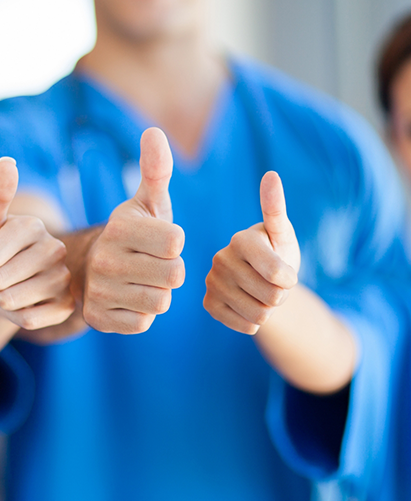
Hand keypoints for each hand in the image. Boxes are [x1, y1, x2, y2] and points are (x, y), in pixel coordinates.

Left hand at [0, 157, 75, 329]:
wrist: (3, 286)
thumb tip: (7, 161)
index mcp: (34, 226)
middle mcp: (55, 249)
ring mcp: (64, 279)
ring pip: (12, 301)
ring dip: (0, 301)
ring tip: (8, 289)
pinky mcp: (66, 306)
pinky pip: (29, 320)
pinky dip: (16, 318)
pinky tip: (23, 305)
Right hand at [82, 127, 185, 333]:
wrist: (92, 268)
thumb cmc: (133, 233)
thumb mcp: (146, 202)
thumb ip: (155, 169)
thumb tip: (154, 131)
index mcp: (119, 227)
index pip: (176, 241)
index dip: (173, 242)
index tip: (157, 240)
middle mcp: (105, 258)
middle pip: (174, 274)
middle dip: (170, 270)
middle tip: (150, 263)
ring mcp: (99, 291)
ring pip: (160, 301)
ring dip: (157, 292)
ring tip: (140, 280)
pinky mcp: (98, 318)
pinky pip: (143, 322)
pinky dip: (141, 313)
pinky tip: (127, 299)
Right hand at [204, 171, 299, 333]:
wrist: (261, 280)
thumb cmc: (277, 252)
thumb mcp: (283, 234)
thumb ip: (276, 209)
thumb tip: (271, 175)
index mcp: (241, 240)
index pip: (278, 275)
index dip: (290, 279)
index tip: (286, 272)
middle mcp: (220, 259)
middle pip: (271, 297)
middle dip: (280, 296)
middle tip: (272, 284)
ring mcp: (212, 282)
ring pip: (259, 315)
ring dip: (268, 310)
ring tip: (261, 294)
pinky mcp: (209, 304)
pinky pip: (244, 325)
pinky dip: (253, 321)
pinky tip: (248, 306)